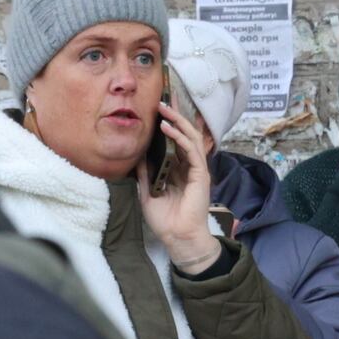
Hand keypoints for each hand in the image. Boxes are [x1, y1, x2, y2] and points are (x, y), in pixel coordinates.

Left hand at [143, 99, 221, 271]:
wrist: (178, 237)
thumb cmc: (165, 220)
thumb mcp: (148, 192)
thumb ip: (145, 173)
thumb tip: (138, 154)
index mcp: (179, 170)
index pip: (175, 142)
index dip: (169, 125)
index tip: (158, 109)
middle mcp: (189, 167)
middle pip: (185, 134)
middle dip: (175, 116)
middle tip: (162, 100)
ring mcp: (196, 170)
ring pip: (190, 138)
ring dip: (177, 121)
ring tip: (164, 108)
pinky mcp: (201, 174)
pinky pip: (191, 150)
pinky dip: (180, 137)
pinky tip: (168, 128)